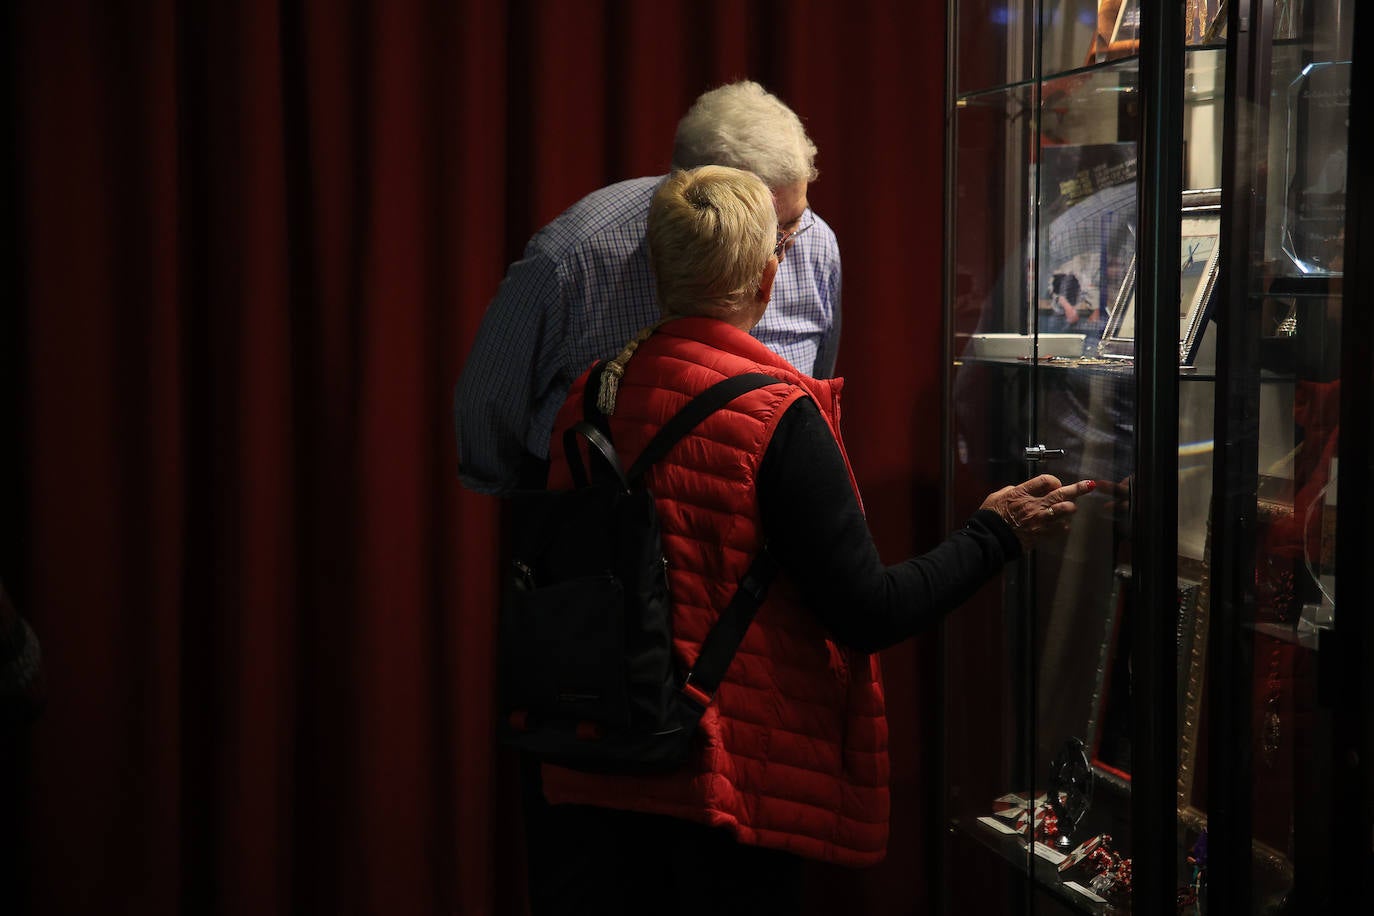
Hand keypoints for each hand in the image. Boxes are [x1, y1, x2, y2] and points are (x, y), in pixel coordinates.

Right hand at [979, 475, 1096, 549]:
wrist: (990, 538)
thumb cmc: (991, 517)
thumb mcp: (998, 496)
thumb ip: (1012, 490)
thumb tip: (1020, 489)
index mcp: (1022, 493)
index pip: (1046, 481)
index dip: (1054, 481)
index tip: (1055, 484)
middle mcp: (1034, 505)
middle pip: (1061, 493)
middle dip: (1077, 489)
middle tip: (1089, 485)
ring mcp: (1039, 520)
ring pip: (1065, 510)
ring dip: (1070, 508)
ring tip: (1070, 507)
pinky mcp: (1041, 534)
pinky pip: (1061, 528)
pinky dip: (1063, 526)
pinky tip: (1060, 524)